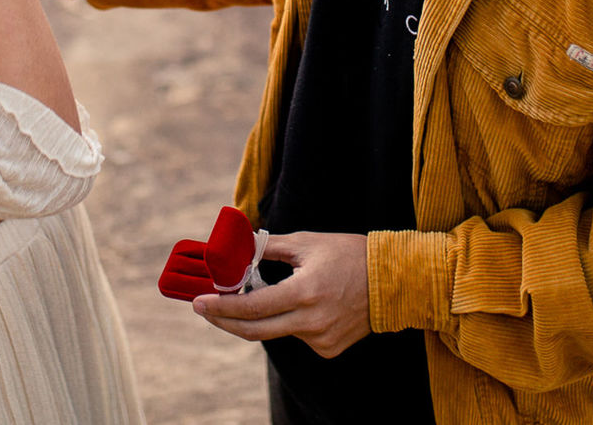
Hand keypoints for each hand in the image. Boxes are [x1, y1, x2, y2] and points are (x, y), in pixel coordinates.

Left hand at [191, 232, 370, 357]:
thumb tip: (238, 245)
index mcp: (304, 292)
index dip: (221, 306)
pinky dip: (289, 320)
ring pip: (276, 331)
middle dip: (225, 320)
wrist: (393, 281)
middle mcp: (311, 322)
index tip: (199, 302)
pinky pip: (296, 335)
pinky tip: (307, 303)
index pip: (252, 306)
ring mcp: (321, 340)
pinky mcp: (328, 349)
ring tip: (267, 291)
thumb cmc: (349, 254)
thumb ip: (269, 246)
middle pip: (254, 330)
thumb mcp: (307, 243)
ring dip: (262, 315)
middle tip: (205, 308)